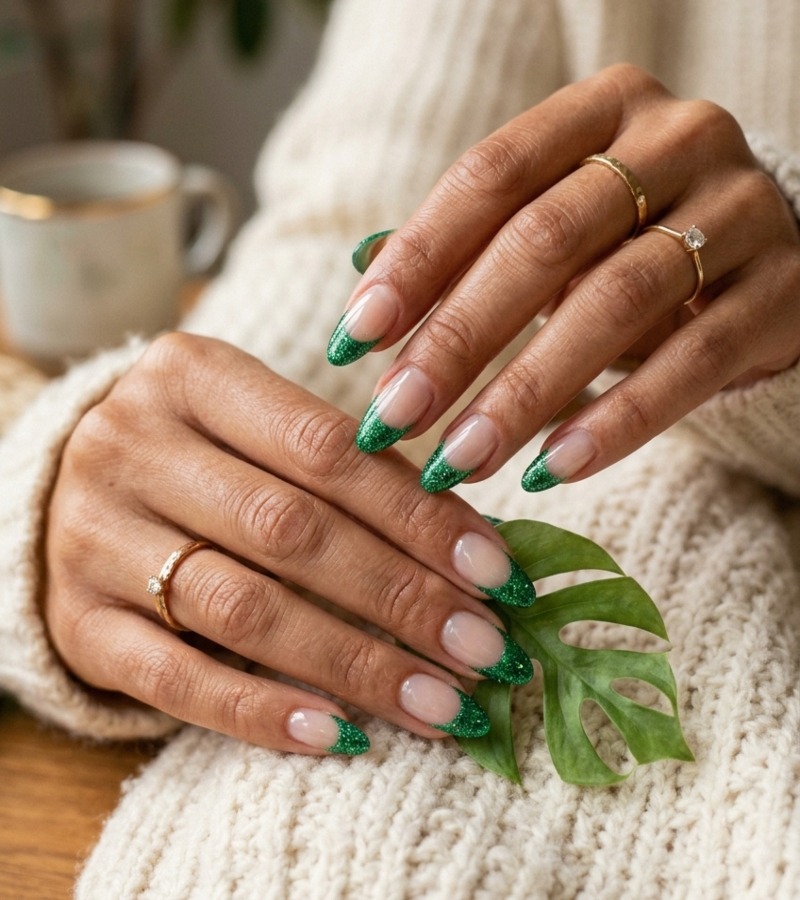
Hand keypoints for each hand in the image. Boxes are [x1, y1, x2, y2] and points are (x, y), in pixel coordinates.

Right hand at [44, 334, 534, 754]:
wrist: (66, 490)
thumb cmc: (201, 455)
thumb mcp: (262, 430)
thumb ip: (352, 472)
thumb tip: (476, 551)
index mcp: (190, 375)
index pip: (325, 448)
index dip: (418, 515)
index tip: (496, 574)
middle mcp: (130, 445)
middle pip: (291, 531)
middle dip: (404, 598)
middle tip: (487, 652)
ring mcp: (93, 537)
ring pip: (242, 607)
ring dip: (356, 664)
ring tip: (442, 703)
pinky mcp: (76, 623)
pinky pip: (174, 678)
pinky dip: (263, 711)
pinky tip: (340, 734)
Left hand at [329, 64, 799, 491]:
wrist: (765, 256)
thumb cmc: (630, 240)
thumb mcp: (551, 223)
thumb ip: (469, 241)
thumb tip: (361, 270)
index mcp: (600, 110)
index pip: (488, 176)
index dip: (415, 260)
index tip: (354, 341)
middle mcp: (674, 139)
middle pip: (543, 241)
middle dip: (458, 339)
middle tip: (395, 417)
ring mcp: (738, 209)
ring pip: (614, 302)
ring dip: (525, 392)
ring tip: (460, 457)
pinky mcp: (782, 289)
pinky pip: (693, 361)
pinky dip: (616, 420)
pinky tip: (552, 467)